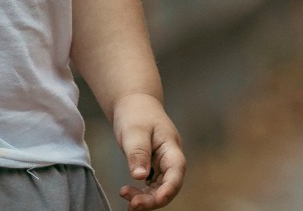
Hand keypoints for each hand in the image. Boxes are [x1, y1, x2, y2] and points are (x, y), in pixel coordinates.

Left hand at [113, 93, 184, 208]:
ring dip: (145, 197)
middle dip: (153, 198)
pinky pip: (151, 184)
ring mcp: (162, 164)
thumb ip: (138, 152)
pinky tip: (128, 193)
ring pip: (159, 188)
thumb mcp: (135, 130)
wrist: (133, 102)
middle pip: (168, 185)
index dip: (169, 189)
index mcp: (171, 148)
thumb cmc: (136, 112)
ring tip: (126, 197)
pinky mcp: (152, 167)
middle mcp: (170, 159)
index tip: (157, 199)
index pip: (176, 172)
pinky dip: (141, 191)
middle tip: (132, 204)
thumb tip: (139, 176)